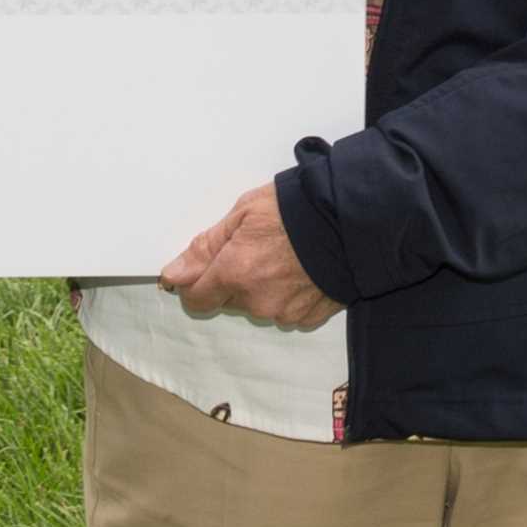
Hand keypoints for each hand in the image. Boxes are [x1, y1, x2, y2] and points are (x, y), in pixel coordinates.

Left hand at [159, 184, 342, 329]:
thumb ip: (206, 248)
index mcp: (235, 273)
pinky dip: (286, 293)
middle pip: (228, 300)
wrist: (352, 220)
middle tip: (252, 247)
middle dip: (232, 278)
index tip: (201, 268)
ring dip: (260, 286)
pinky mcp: (309, 317)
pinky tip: (299, 269)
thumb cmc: (297, 209)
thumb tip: (174, 274)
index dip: (194, 283)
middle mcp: (257, 301)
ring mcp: (285, 312)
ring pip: (257, 305)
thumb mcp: (242, 214)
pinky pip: (284, 310)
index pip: (196, 298)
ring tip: (282, 255)